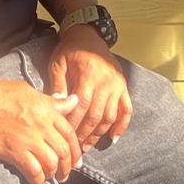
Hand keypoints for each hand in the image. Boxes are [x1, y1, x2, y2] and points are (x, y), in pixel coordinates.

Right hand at [0, 77, 82, 183]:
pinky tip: (37, 179)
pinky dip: (38, 178)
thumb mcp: (29, 92)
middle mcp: (41, 125)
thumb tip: (72, 101)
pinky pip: (34, 171)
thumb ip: (52, 102)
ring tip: (52, 176)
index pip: (69, 133)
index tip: (76, 158)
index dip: (76, 149)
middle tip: (66, 173)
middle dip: (68, 165)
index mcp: (46, 109)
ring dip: (54, 173)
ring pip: (52, 163)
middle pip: (64, 151)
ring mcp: (28, 139)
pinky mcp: (14, 152)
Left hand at [49, 24, 132, 151]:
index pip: (82, 106)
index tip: (65, 136)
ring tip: (87, 147)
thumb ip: (57, 84)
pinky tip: (113, 138)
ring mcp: (117, 85)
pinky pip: (127, 110)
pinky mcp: (123, 87)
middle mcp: (106, 82)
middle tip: (75, 148)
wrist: (88, 35)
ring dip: (99, 134)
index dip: (74, 123)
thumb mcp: (58, 62)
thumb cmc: (70, 49)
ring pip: (110, 116)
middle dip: (85, 134)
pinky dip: (122, 126)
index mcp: (89, 75)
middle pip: (96, 115)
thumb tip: (56, 106)